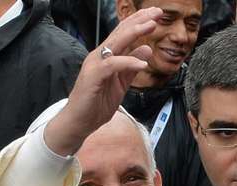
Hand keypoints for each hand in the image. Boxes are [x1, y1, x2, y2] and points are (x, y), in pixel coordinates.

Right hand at [44, 7, 161, 155]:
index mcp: (106, 56)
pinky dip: (128, 62)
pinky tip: (143, 62)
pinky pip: (113, 65)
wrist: (79, 122)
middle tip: (157, 12)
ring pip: (116, 43)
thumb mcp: (121, 83)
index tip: (155, 15)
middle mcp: (100, 56)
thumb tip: (147, 49)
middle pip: (121, 33)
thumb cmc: (97, 103)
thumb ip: (132, 67)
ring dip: (135, 33)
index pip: (123, 34)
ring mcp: (95, 64)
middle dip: (139, 20)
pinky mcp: (94, 76)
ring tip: (152, 26)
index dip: (139, 22)